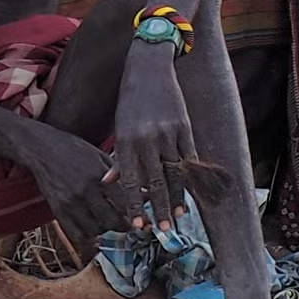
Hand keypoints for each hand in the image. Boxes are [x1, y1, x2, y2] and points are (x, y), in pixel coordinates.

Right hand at [22, 125, 129, 244]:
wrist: (41, 148)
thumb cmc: (74, 149)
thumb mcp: (100, 156)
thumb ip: (118, 175)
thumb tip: (141, 191)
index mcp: (98, 175)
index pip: (124, 203)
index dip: (136, 213)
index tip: (142, 217)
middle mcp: (85, 191)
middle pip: (111, 220)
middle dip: (123, 226)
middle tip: (129, 225)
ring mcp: (70, 202)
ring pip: (95, 230)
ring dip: (105, 230)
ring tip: (109, 224)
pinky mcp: (57, 210)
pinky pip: (76, 234)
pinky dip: (87, 237)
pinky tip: (93, 229)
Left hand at [105, 43, 196, 230]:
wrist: (149, 67)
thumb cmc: (131, 100)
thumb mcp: (119, 127)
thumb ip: (117, 157)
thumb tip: (109, 183)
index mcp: (126, 141)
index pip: (130, 182)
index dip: (134, 205)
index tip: (137, 226)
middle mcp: (147, 139)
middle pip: (155, 182)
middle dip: (158, 209)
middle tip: (163, 231)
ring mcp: (168, 133)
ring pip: (174, 173)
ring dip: (176, 198)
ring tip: (178, 216)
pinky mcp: (184, 126)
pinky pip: (188, 157)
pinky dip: (189, 176)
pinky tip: (189, 191)